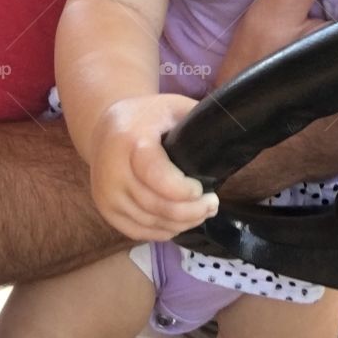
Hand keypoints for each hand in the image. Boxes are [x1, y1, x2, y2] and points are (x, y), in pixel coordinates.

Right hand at [90, 94, 218, 240]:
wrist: (104, 128)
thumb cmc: (149, 116)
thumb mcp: (173, 106)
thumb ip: (198, 119)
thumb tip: (233, 130)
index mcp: (131, 140)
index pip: (155, 174)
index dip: (181, 189)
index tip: (201, 189)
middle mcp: (113, 171)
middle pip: (155, 205)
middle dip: (191, 211)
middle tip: (212, 204)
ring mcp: (106, 194)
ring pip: (149, 222)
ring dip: (181, 224)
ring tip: (202, 213)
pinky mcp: (105, 210)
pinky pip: (138, 232)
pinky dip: (163, 232)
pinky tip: (180, 223)